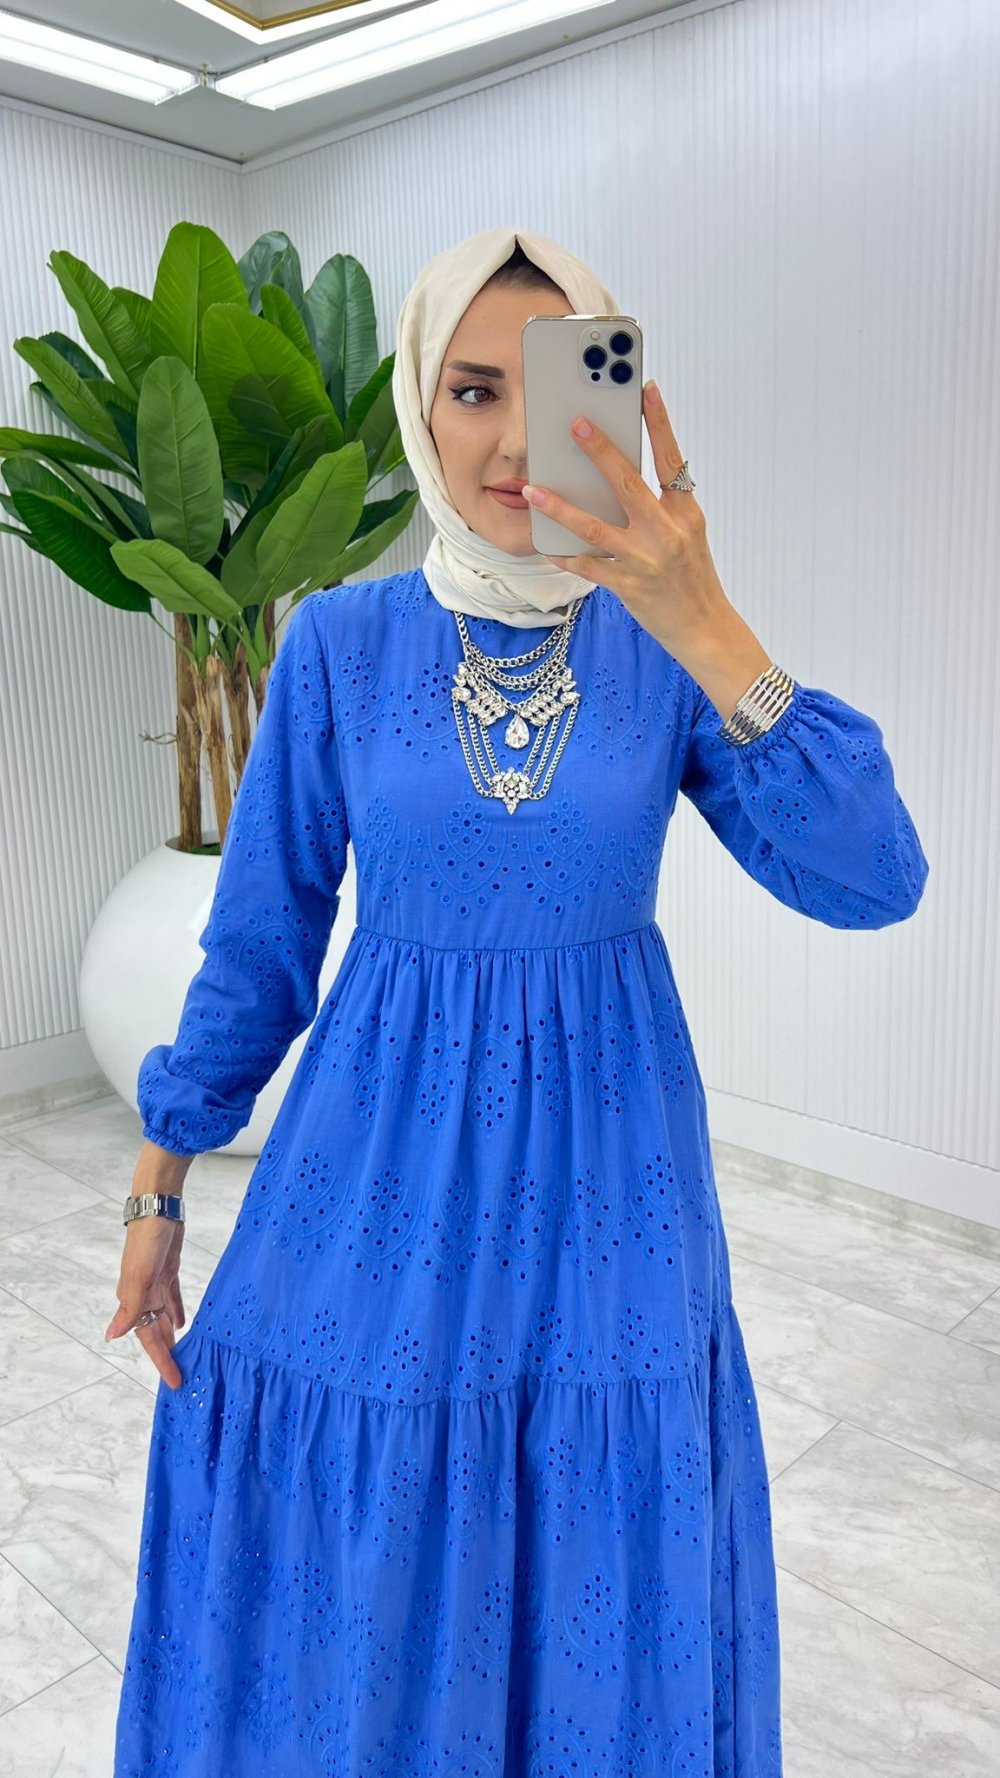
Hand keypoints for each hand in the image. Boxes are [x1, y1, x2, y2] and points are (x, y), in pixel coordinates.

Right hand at [104, 1199, 186, 1391]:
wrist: (158, 1207)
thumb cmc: (147, 1240)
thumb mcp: (140, 1275)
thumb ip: (129, 1307)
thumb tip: (112, 1336)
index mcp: (135, 1299)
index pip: (148, 1339)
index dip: (162, 1361)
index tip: (174, 1382)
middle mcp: (144, 1294)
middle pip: (157, 1332)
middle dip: (168, 1354)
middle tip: (183, 1375)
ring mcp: (155, 1282)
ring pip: (164, 1317)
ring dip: (172, 1336)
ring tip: (184, 1355)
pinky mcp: (167, 1270)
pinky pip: (172, 1298)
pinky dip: (177, 1311)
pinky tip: (184, 1323)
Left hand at [521, 380, 732, 655]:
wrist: (705, 628)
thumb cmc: (693, 578)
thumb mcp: (687, 534)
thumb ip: (661, 506)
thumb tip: (620, 476)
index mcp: (685, 513)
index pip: (671, 460)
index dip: (660, 424)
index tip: (646, 390)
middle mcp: (666, 533)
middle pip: (628, 484)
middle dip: (600, 452)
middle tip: (576, 424)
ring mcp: (645, 561)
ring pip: (595, 527)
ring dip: (560, 507)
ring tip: (533, 491)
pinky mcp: (629, 587)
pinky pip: (588, 567)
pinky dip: (565, 555)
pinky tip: (546, 546)